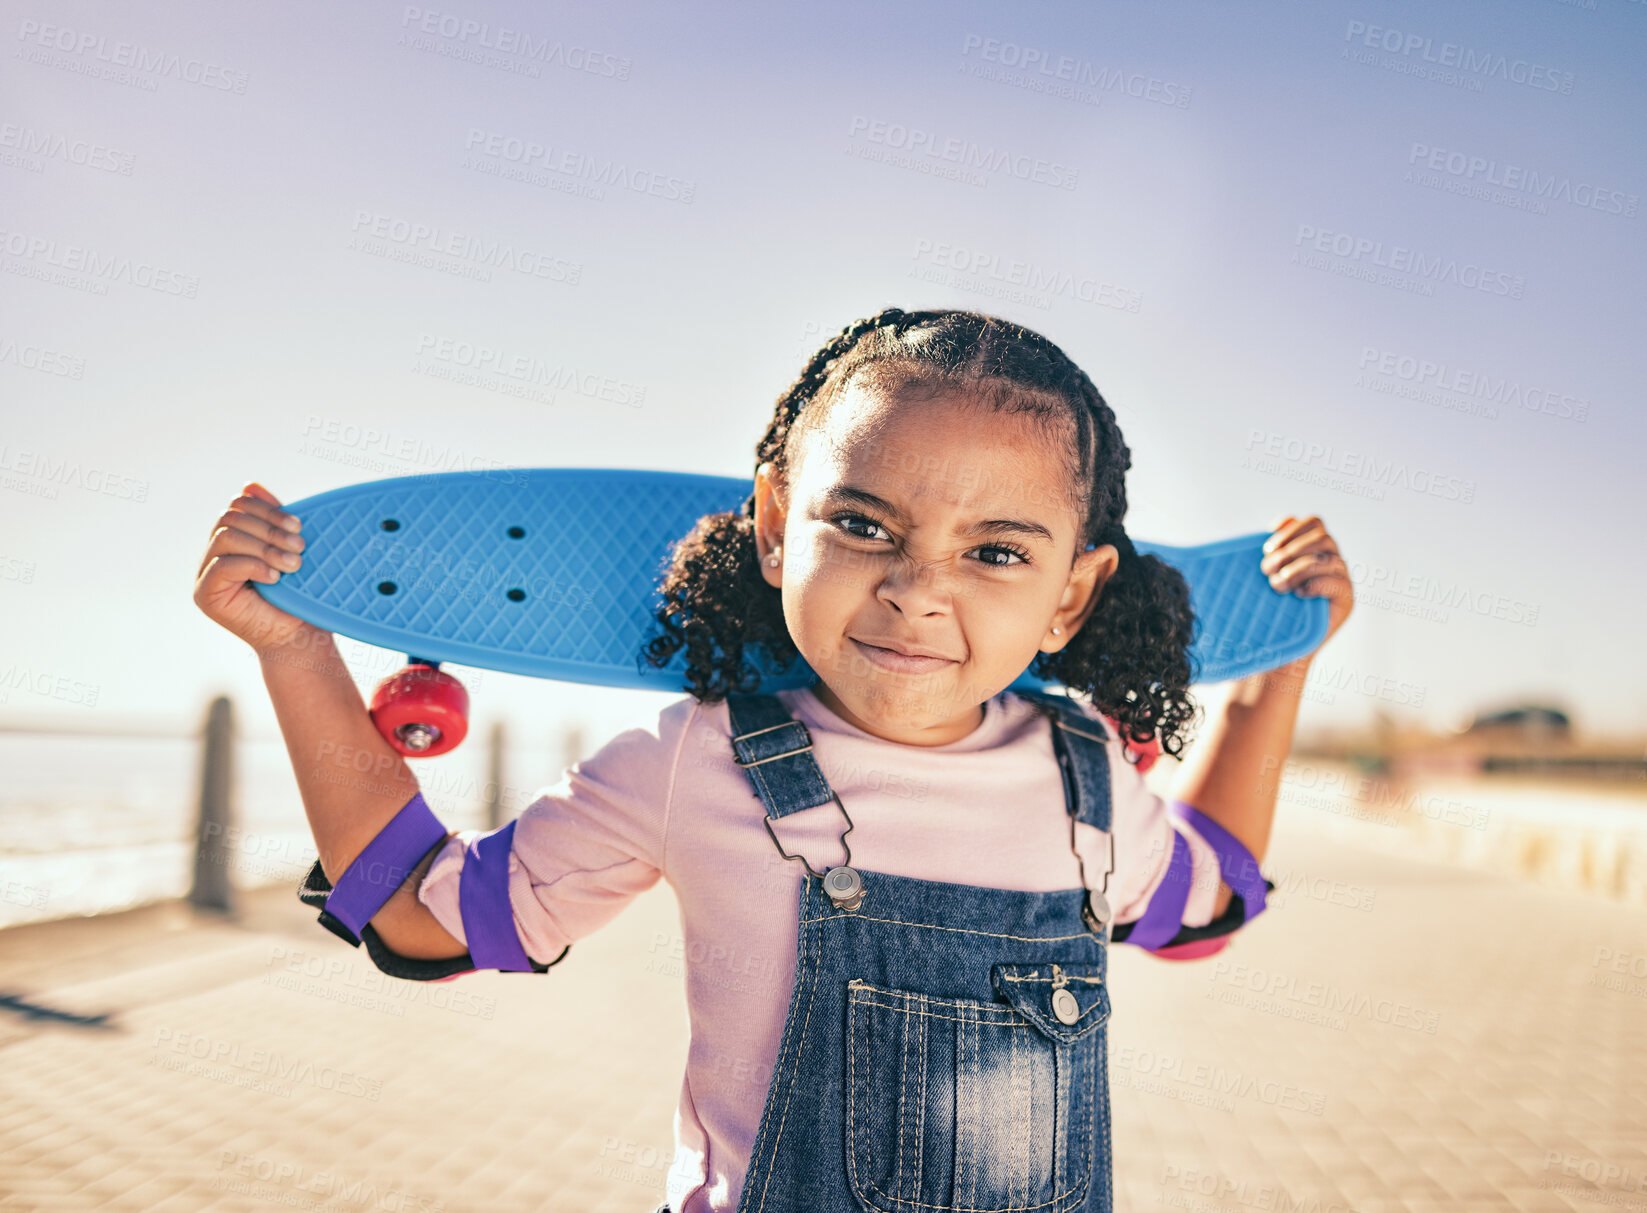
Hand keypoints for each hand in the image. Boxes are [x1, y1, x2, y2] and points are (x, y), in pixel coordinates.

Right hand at [193, 482, 315, 651]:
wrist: (298, 636)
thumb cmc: (298, 595)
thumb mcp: (287, 549)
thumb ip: (270, 519)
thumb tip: (250, 485)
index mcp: (233, 537)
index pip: (238, 505)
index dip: (268, 510)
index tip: (298, 525)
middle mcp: (214, 552)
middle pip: (230, 518)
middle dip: (270, 529)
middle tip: (300, 547)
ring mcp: (205, 573)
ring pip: (226, 537)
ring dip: (265, 547)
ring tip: (293, 565)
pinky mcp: (205, 594)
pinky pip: (222, 565)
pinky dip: (252, 565)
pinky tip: (275, 577)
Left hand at [1259, 515, 1352, 650]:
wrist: (1282, 650)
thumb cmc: (1270, 611)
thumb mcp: (1268, 576)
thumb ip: (1275, 549)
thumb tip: (1277, 523)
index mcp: (1315, 549)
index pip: (1314, 522)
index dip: (1291, 529)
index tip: (1267, 547)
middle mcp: (1332, 561)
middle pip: (1322, 536)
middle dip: (1289, 550)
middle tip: (1267, 570)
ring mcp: (1342, 580)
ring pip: (1328, 558)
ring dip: (1298, 568)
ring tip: (1278, 585)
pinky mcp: (1346, 601)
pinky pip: (1337, 583)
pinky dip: (1314, 584)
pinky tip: (1297, 594)